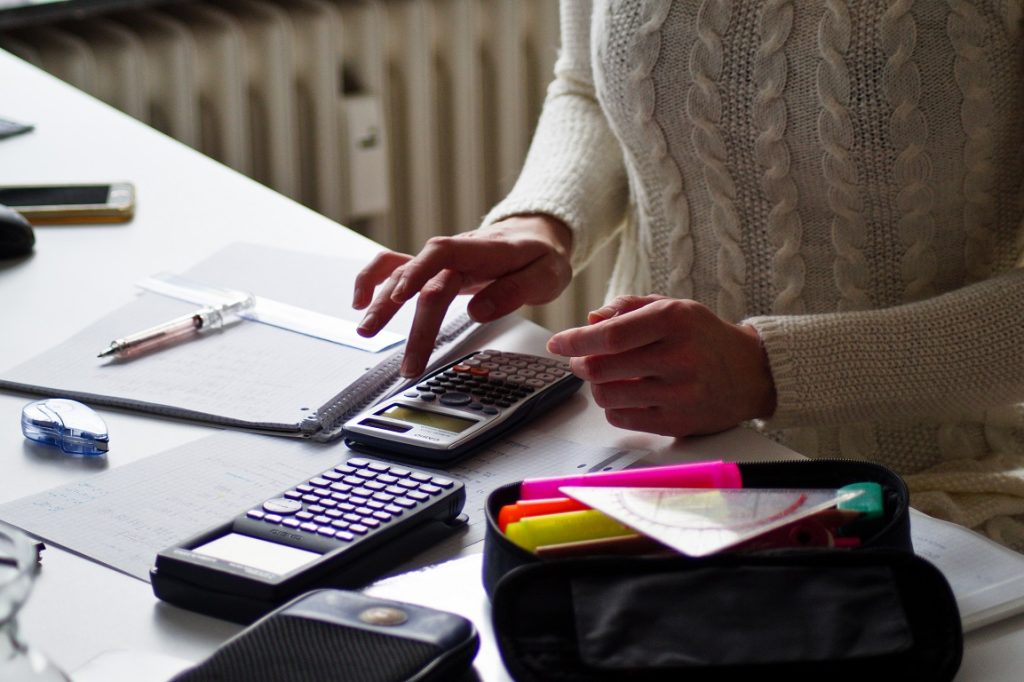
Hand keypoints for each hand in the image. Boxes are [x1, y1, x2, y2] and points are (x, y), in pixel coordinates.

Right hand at [353, 215, 572, 376]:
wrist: (536, 233)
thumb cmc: (541, 254)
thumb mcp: (546, 274)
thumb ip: (514, 291)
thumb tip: (478, 311)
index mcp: (483, 251)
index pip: (444, 254)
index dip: (418, 273)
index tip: (401, 297)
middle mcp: (457, 254)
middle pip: (426, 284)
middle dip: (414, 325)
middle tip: (409, 364)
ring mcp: (442, 261)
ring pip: (403, 275)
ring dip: (381, 302)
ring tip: (366, 332)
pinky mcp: (435, 269)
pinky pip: (397, 267)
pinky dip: (373, 279)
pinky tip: (359, 300)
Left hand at [546, 295, 775, 437]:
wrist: (752, 373)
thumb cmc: (704, 337)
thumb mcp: (673, 307)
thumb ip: (628, 308)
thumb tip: (590, 320)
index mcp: (674, 321)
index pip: (611, 335)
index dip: (576, 340)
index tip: (557, 343)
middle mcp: (678, 357)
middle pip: (603, 367)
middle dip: (580, 363)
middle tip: (580, 360)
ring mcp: (679, 394)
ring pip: (608, 395)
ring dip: (596, 386)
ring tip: (606, 376)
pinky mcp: (678, 422)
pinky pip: (623, 418)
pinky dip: (613, 406)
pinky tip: (625, 394)